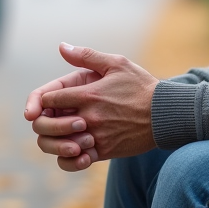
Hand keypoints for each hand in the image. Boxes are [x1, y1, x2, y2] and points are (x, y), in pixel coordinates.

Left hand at [35, 44, 157, 170]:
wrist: (165, 113)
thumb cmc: (141, 86)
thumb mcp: (116, 64)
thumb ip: (87, 56)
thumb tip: (62, 46)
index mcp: (88, 94)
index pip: (48, 100)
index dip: (43, 100)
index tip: (49, 101)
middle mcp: (89, 117)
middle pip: (47, 125)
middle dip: (44, 121)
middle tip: (50, 118)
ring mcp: (96, 136)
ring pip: (58, 145)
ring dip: (55, 140)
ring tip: (62, 133)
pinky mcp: (104, 151)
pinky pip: (76, 160)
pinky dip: (69, 158)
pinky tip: (73, 149)